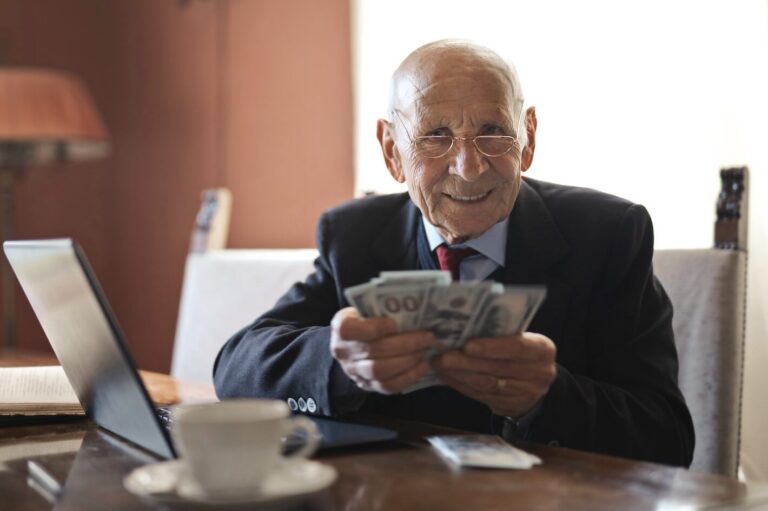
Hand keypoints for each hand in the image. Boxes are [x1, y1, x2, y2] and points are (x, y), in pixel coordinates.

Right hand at [330, 307, 434, 393]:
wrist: (354, 344)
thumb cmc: (366, 320)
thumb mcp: (366, 308)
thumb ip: (381, 307)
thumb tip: (412, 302)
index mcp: (341, 327)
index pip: (350, 329)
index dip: (374, 327)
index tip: (395, 323)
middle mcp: (343, 352)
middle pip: (373, 351)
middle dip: (404, 344)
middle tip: (427, 337)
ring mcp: (354, 372)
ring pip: (380, 371)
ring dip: (407, 360)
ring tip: (425, 350)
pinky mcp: (368, 386)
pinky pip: (388, 386)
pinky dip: (408, 376)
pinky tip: (423, 365)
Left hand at [432, 332, 556, 417]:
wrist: (534, 382)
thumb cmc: (521, 350)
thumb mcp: (522, 338)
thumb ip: (502, 334)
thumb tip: (464, 326)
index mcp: (542, 350)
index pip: (518, 347)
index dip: (492, 347)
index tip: (468, 345)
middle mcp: (538, 374)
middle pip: (498, 368)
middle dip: (467, 362)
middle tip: (444, 356)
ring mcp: (525, 394)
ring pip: (487, 385)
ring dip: (460, 374)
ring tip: (440, 364)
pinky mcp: (509, 406)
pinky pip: (480, 396)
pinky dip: (460, 385)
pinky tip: (446, 376)